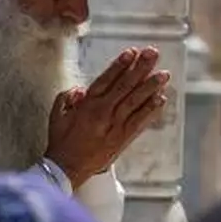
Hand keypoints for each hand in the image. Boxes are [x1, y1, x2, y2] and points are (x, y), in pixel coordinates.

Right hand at [45, 46, 169, 188]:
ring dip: (151, 86)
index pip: (106, 80)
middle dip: (141, 68)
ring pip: (136, 102)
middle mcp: (103, 113)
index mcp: (87, 105)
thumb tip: (80, 89)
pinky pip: (140, 122)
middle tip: (153, 53)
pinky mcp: (123, 139)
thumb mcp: (56, 115)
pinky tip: (161, 99)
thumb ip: (67, 97)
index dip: (120, 65)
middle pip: (125, 86)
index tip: (132, 52)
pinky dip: (151, 110)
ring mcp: (115, 126)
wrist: (67, 169)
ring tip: (164, 74)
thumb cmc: (62, 141)